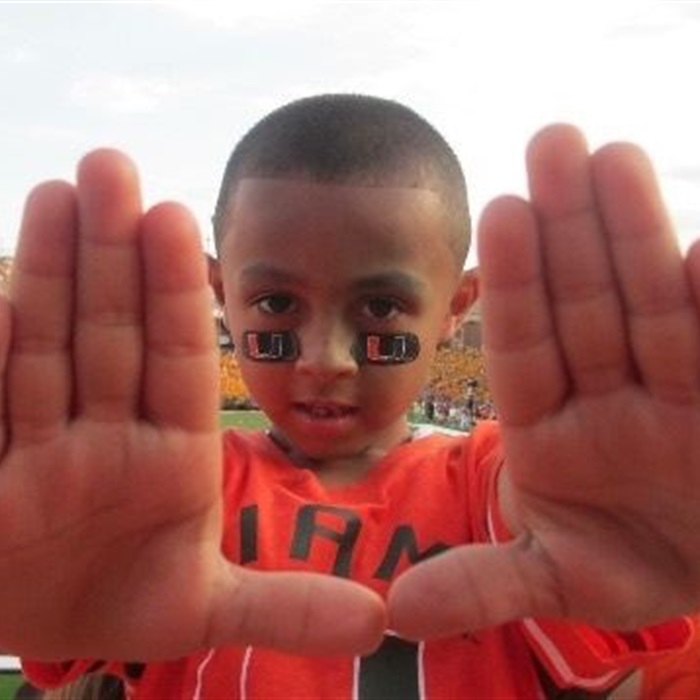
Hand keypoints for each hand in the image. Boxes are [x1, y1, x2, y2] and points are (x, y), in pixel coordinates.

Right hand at [0, 150, 383, 659]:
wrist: (40, 634)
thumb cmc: (121, 609)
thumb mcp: (207, 611)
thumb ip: (286, 609)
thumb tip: (379, 623)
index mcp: (170, 452)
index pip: (176, 357)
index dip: (174, 291)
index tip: (178, 218)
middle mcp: (107, 428)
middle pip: (111, 328)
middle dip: (111, 252)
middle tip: (113, 165)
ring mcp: (41, 433)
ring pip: (49, 340)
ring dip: (51, 269)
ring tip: (59, 192)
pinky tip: (1, 289)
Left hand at [389, 124, 699, 638]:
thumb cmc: (630, 567)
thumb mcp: (556, 582)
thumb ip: (482, 586)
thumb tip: (392, 615)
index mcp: (549, 426)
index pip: (527, 344)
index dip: (517, 281)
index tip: (503, 211)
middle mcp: (607, 390)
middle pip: (584, 301)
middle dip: (570, 228)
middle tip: (550, 142)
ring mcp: (671, 380)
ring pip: (649, 298)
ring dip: (633, 230)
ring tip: (610, 155)